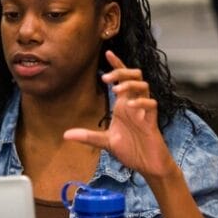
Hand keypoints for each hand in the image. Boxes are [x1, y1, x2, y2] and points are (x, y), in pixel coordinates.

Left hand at [63, 51, 177, 179]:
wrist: (148, 165)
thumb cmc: (131, 149)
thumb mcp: (106, 142)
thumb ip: (88, 137)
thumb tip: (66, 135)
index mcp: (124, 105)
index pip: (122, 79)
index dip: (117, 65)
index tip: (108, 52)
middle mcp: (134, 104)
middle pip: (134, 76)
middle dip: (122, 71)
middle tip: (106, 78)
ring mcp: (144, 111)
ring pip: (144, 86)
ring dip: (130, 85)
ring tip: (117, 90)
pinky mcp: (152, 121)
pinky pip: (151, 104)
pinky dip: (142, 102)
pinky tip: (132, 105)